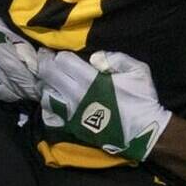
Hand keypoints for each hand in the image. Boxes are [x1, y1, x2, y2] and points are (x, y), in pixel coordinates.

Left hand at [37, 49, 170, 161]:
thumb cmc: (141, 99)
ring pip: (46, 95)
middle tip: (43, 58)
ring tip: (47, 79)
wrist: (142, 133)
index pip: (63, 62)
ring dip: (45, 84)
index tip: (56, 52)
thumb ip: (116, 58)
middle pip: (50, 75)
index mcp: (91, 79)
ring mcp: (72, 112)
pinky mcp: (72, 126)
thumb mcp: (138, 70)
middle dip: (45, 64)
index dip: (58, 55)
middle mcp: (76, 95)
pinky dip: (48, 105)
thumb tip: (94, 58)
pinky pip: (52, 114)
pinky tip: (52, 99)